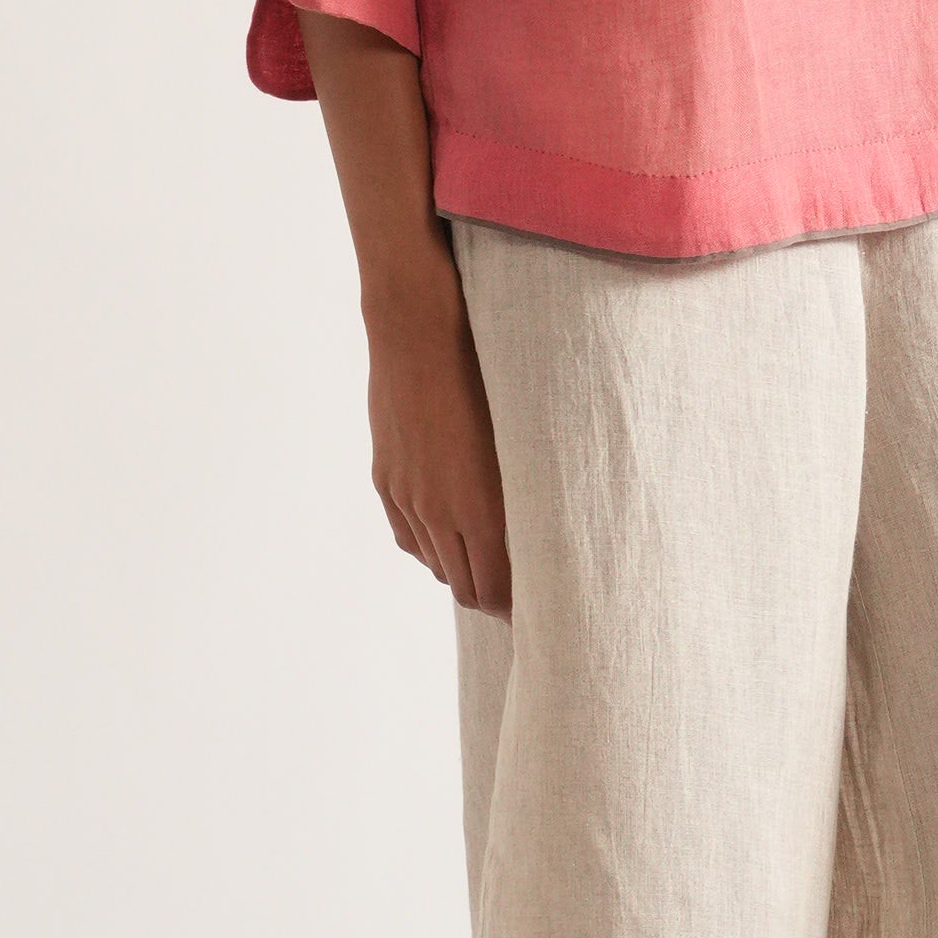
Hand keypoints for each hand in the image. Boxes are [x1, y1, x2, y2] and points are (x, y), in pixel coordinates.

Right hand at [363, 249, 511, 614]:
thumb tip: (550, 530)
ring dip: (464, 572)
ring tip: (492, 563)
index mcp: (481, 506)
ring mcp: (409, 497)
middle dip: (496, 599)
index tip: (546, 606)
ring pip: (437, 566)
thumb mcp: (523, 434)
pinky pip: (409, 538)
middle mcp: (440, 512)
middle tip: (525, 596)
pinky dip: (433, 549)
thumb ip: (530, 490)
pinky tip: (451, 537)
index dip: (520, 607)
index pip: (498, 590)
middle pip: (467, 589)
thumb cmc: (488, 371)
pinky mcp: (387, 480)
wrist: (419, 330)